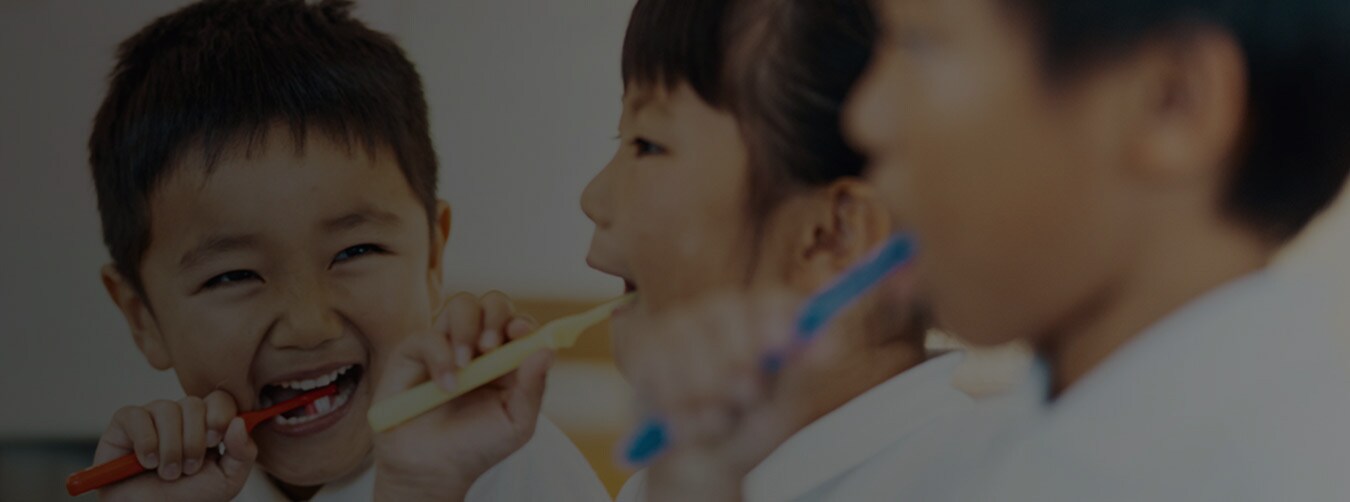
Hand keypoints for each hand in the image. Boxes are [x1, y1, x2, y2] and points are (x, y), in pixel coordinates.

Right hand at [93, 391, 254, 500]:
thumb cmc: (186, 498)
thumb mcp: (227, 480)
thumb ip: (243, 452)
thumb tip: (239, 422)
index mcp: (206, 424)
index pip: (220, 399)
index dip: (219, 416)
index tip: (215, 442)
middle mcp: (180, 416)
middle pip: (194, 404)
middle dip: (193, 441)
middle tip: (188, 468)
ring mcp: (152, 416)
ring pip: (167, 409)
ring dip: (170, 448)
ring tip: (167, 472)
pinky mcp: (124, 422)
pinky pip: (137, 416)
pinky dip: (145, 443)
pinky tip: (146, 462)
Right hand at [372, 291, 551, 501]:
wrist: (430, 468)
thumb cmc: (476, 445)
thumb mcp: (516, 423)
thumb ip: (533, 388)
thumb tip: (547, 350)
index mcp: (507, 359)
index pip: (519, 324)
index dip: (522, 322)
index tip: (521, 333)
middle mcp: (478, 345)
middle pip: (493, 302)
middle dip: (496, 317)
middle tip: (490, 347)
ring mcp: (446, 343)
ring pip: (461, 304)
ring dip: (467, 329)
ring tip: (465, 366)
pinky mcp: (414, 351)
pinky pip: (428, 334)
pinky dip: (439, 356)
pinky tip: (446, 386)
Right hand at [623, 291, 821, 501]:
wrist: (702, 462)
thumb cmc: (750, 428)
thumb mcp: (785, 406)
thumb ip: (803, 370)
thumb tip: (831, 339)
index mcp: (761, 319)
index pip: (771, 300)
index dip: (775, 314)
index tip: (781, 340)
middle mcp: (720, 313)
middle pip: (726, 312)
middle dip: (738, 358)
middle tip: (747, 394)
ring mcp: (678, 327)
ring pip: (690, 347)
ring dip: (708, 395)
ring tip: (719, 415)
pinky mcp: (646, 351)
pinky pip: (660, 372)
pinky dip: (680, 406)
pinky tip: (690, 419)